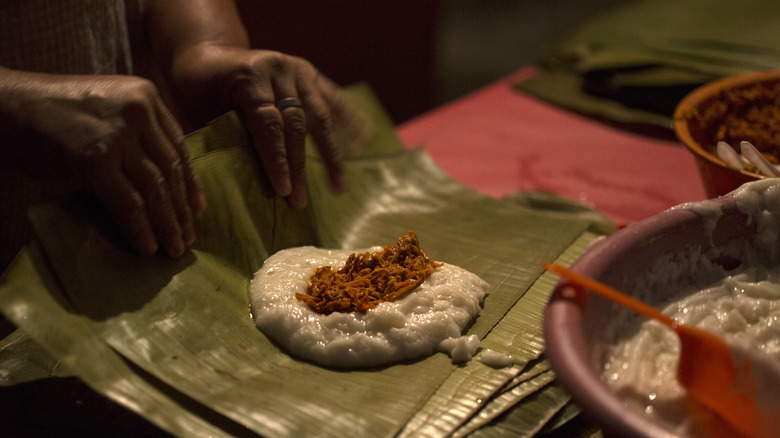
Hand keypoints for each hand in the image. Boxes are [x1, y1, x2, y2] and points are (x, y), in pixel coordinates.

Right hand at [0, 71, 205, 257]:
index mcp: (145, 96)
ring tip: (174, 248)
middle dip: (182, 209)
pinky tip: (147, 247)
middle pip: (171, 169)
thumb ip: (136, 130)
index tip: (198, 209)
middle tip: (188, 237)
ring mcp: (117, 137)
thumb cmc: (49, 112)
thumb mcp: (106, 108)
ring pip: (156, 189)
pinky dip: (141, 229)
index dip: (191, 181)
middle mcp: (138, 113)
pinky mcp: (95, 163)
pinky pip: (129, 204)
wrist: (2, 108)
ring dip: (168, 224)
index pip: (178, 145)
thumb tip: (161, 177)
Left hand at [173, 47, 352, 207]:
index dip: (277, 160)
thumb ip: (225, 138)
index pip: (269, 125)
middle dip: (299, 166)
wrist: (209, 52)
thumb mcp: (201, 111)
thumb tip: (244, 183)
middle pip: (296, 124)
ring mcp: (298, 69)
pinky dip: (349, 121)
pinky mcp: (309, 72)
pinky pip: (332, 100)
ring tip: (339, 186)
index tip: (284, 191)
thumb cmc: (199, 89)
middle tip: (300, 202)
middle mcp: (278, 69)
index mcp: (249, 77)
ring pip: (320, 115)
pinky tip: (364, 141)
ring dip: (331, 153)